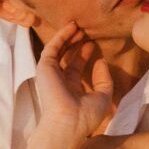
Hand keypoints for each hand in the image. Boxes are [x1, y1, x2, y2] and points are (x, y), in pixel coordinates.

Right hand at [32, 26, 118, 148]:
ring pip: (57, 50)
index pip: (75, 69)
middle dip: (74, 44)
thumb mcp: (103, 96)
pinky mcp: (44, 67)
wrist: (68, 123)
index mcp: (71, 90)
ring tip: (77, 26)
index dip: (84, 56)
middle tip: (84, 32)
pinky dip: (61, 36)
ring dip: (66, 37)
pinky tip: (71, 27)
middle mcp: (59, 81)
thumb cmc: (86, 115)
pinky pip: (52, 47)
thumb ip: (104, 78)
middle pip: (66, 58)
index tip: (93, 45)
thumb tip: (101, 61)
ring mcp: (51, 74)